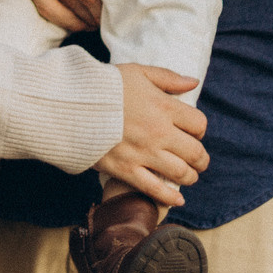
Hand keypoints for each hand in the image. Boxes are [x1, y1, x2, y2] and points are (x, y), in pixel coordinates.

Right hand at [97, 66, 207, 207]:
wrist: (71, 105)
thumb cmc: (105, 86)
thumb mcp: (138, 72)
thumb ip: (168, 78)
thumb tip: (193, 82)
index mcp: (163, 107)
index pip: (198, 124)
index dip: (199, 130)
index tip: (193, 132)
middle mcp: (158, 132)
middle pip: (195, 152)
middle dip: (201, 159)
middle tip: (198, 160)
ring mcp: (143, 153)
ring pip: (180, 173)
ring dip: (190, 177)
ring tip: (188, 175)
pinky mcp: (126, 170)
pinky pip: (154, 190)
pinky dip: (170, 197)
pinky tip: (178, 199)